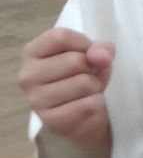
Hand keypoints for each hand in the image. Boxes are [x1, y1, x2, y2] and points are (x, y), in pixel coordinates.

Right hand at [18, 28, 114, 153]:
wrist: (83, 114)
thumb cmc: (83, 76)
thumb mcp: (93, 55)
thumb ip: (99, 48)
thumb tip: (100, 56)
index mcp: (32, 52)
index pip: (61, 37)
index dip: (84, 43)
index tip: (88, 53)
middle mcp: (28, 75)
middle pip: (75, 61)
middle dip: (93, 68)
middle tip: (89, 76)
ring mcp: (36, 100)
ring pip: (84, 84)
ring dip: (96, 87)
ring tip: (88, 91)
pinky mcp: (51, 120)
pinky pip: (88, 105)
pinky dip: (97, 103)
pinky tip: (88, 105)